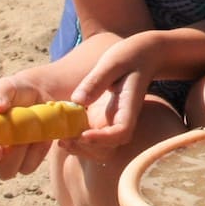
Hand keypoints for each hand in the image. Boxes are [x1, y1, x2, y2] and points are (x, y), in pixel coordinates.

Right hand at [0, 74, 54, 178]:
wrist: (43, 97)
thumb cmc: (17, 91)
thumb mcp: (7, 86)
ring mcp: (7, 157)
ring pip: (6, 170)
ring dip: (17, 153)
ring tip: (27, 130)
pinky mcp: (26, 161)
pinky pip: (28, 167)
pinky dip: (35, 152)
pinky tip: (38, 135)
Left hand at [64, 32, 162, 154]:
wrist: (144, 56)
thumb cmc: (130, 56)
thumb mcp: (112, 63)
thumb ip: (96, 81)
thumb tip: (77, 101)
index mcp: (129, 106)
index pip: (121, 132)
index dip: (103, 139)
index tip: (83, 135)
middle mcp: (122, 119)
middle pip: (110, 147)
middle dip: (86, 148)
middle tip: (63, 140)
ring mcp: (112, 121)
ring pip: (100, 147)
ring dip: (80, 148)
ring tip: (60, 139)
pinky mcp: (103, 119)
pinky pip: (92, 137)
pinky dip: (77, 139)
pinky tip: (62, 131)